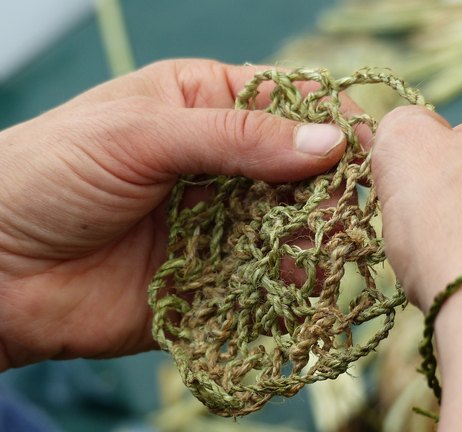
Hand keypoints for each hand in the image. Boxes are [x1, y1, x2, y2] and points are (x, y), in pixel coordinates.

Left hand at [0, 59, 351, 369]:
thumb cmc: (52, 173)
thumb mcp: (141, 133)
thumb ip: (235, 138)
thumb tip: (327, 144)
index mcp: (203, 105)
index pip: (285, 103)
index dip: (328, 121)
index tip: (367, 147)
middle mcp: (220, 163)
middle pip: (297, 168)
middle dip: (328, 187)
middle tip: (352, 209)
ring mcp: (220, 221)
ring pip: (289, 224)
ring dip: (315, 237)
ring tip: (337, 249)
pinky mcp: (215, 275)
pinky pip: (266, 276)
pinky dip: (290, 282)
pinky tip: (307, 286)